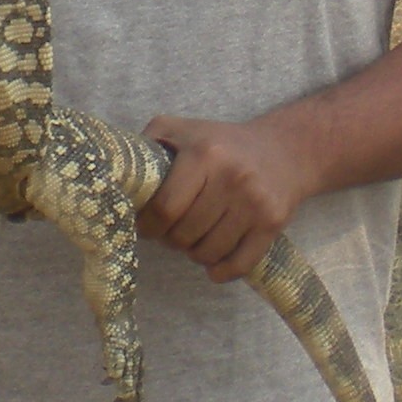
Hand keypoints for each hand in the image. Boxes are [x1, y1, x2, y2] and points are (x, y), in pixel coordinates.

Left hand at [140, 114, 316, 283]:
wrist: (285, 150)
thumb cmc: (223, 143)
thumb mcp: (182, 130)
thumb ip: (148, 145)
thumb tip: (115, 175)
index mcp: (204, 153)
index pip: (164, 208)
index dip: (147, 227)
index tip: (145, 227)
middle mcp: (231, 177)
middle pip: (184, 235)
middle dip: (171, 240)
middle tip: (172, 231)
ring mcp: (255, 202)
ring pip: (208, 253)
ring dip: (194, 253)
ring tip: (194, 238)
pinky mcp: (273, 223)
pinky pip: (238, 265)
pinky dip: (220, 272)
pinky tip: (214, 263)